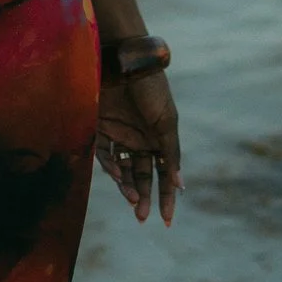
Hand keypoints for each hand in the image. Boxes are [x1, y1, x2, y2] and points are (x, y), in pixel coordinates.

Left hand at [96, 69, 182, 226]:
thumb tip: (180, 186)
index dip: (165, 196)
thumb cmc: (152, 90)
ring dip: (127, 185)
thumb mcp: (167, 122)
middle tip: (142, 216)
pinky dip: (110, 167)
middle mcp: (138, 138)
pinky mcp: (100, 126)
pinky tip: (118, 174)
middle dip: (143, 196)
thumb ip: (170, 153)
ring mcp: (119, 133)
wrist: (127, 61)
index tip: (167, 220)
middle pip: (141, 174)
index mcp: (158, 138)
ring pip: (122, 168)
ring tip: (132, 199)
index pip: (162, 174)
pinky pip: (104, 154)